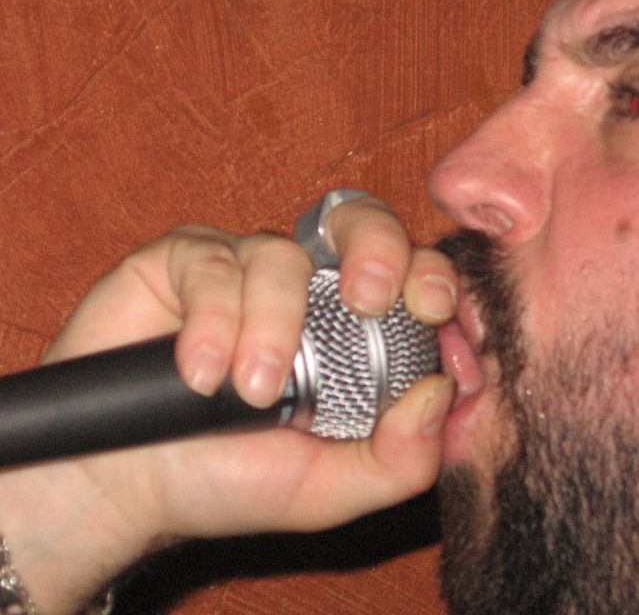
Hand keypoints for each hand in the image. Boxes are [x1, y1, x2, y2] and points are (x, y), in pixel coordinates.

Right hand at [0, 197, 456, 614]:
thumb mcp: (332, 487)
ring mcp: (245, 268)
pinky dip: (213, 320)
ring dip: (272, 324)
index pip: (413, 276)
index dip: (434, 281)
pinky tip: (200, 373)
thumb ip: (402, 457)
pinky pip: (212, 262)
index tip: (438, 315)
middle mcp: (309, 287)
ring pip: (282, 253)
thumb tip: (440, 392)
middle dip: (379, 249)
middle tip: (370, 300)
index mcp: (356, 329)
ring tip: (250, 391)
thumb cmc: (234, 479)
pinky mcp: (183, 262)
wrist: (128, 488)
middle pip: (362, 222)